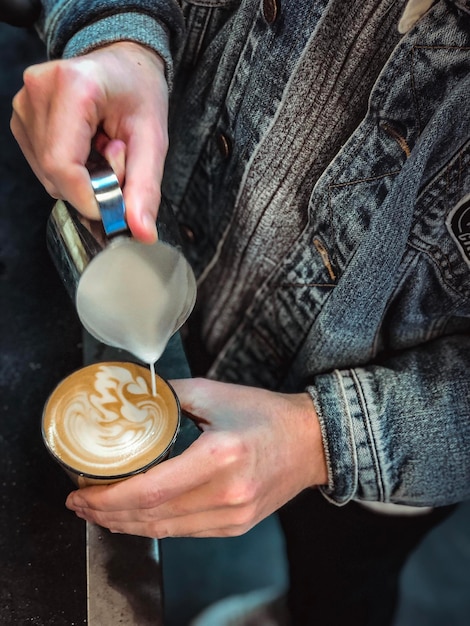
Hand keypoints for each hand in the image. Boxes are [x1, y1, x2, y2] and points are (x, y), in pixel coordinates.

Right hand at [11, 41, 168, 241]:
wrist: (123, 64)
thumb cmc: (138, 92)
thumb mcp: (153, 139)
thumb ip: (146, 188)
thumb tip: (142, 232)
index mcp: (73, 86)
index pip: (62, 165)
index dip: (88, 198)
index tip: (114, 205)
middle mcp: (38, 91)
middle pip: (55, 174)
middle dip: (91, 185)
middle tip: (117, 158)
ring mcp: (24, 104)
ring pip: (48, 176)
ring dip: (82, 178)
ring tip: (103, 147)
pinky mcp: (21, 119)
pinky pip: (44, 167)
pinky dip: (70, 170)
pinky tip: (87, 147)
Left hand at [65, 378, 327, 537]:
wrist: (310, 442)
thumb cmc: (267, 415)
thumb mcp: (216, 393)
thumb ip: (170, 395)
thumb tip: (134, 398)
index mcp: (220, 457)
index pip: (150, 490)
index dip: (108, 497)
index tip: (81, 491)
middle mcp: (227, 494)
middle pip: (151, 517)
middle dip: (107, 514)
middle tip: (80, 502)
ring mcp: (233, 516)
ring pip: (164, 530)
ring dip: (126, 524)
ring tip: (99, 511)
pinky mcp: (235, 526)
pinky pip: (184, 533)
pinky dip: (153, 526)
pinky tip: (135, 517)